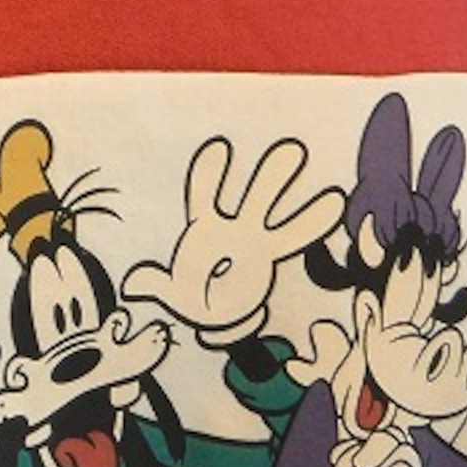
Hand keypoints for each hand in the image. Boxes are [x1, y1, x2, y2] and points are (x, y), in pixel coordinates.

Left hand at [123, 138, 343, 341]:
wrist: (219, 317)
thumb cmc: (193, 297)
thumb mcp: (174, 295)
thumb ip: (156, 286)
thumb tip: (131, 287)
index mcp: (205, 230)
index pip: (206, 195)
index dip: (211, 173)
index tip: (220, 148)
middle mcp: (233, 225)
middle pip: (252, 194)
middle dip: (268, 175)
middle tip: (290, 150)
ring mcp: (255, 236)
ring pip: (274, 206)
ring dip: (287, 186)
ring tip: (302, 158)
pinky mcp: (272, 252)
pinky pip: (296, 235)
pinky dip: (313, 220)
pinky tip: (335, 201)